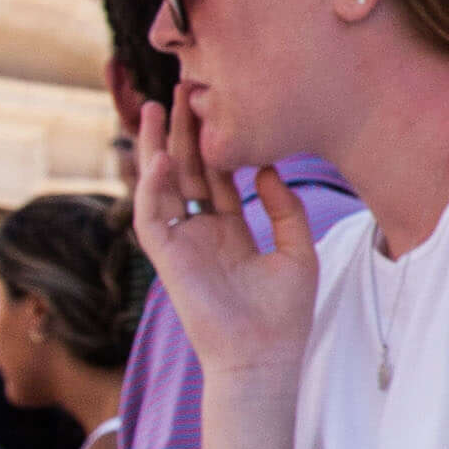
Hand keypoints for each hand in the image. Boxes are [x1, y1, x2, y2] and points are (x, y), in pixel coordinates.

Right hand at [133, 95, 321, 383]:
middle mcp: (201, 234)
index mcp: (229, 233)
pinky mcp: (167, 260)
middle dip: (184, 132)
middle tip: (184, 90)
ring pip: (161, 187)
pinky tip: (159, 158)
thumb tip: (267, 171)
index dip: (215, 143)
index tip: (219, 107)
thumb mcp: (297, 252)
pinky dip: (151, 188)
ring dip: (157, 148)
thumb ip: (284, 210)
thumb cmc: (283, 315)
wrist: (265, 358)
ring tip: (158, 109)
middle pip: (186, 173)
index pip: (216, 178)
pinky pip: (151, 218)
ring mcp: (182, 245)